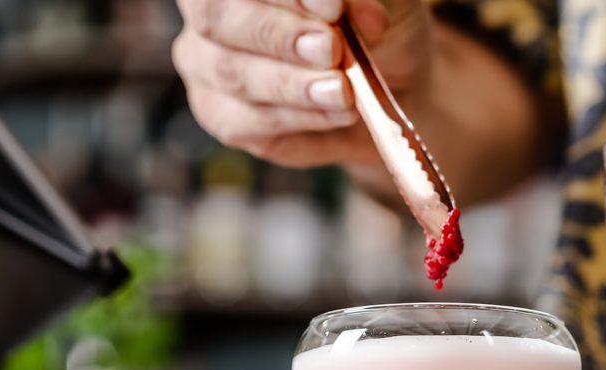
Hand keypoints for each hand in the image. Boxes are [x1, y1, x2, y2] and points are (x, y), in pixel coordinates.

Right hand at [172, 0, 433, 167]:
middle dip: (280, 35)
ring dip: (296, 84)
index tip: (334, 7)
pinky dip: (302, 117)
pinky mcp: (228, 119)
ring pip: (235, 74)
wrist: (395, 84)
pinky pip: (252, 121)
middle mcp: (212, 14)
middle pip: (215, 18)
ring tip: (344, 90)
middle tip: (333, 50)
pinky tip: (339, 113)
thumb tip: (339, 4)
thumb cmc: (374, 25)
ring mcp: (210, 67)